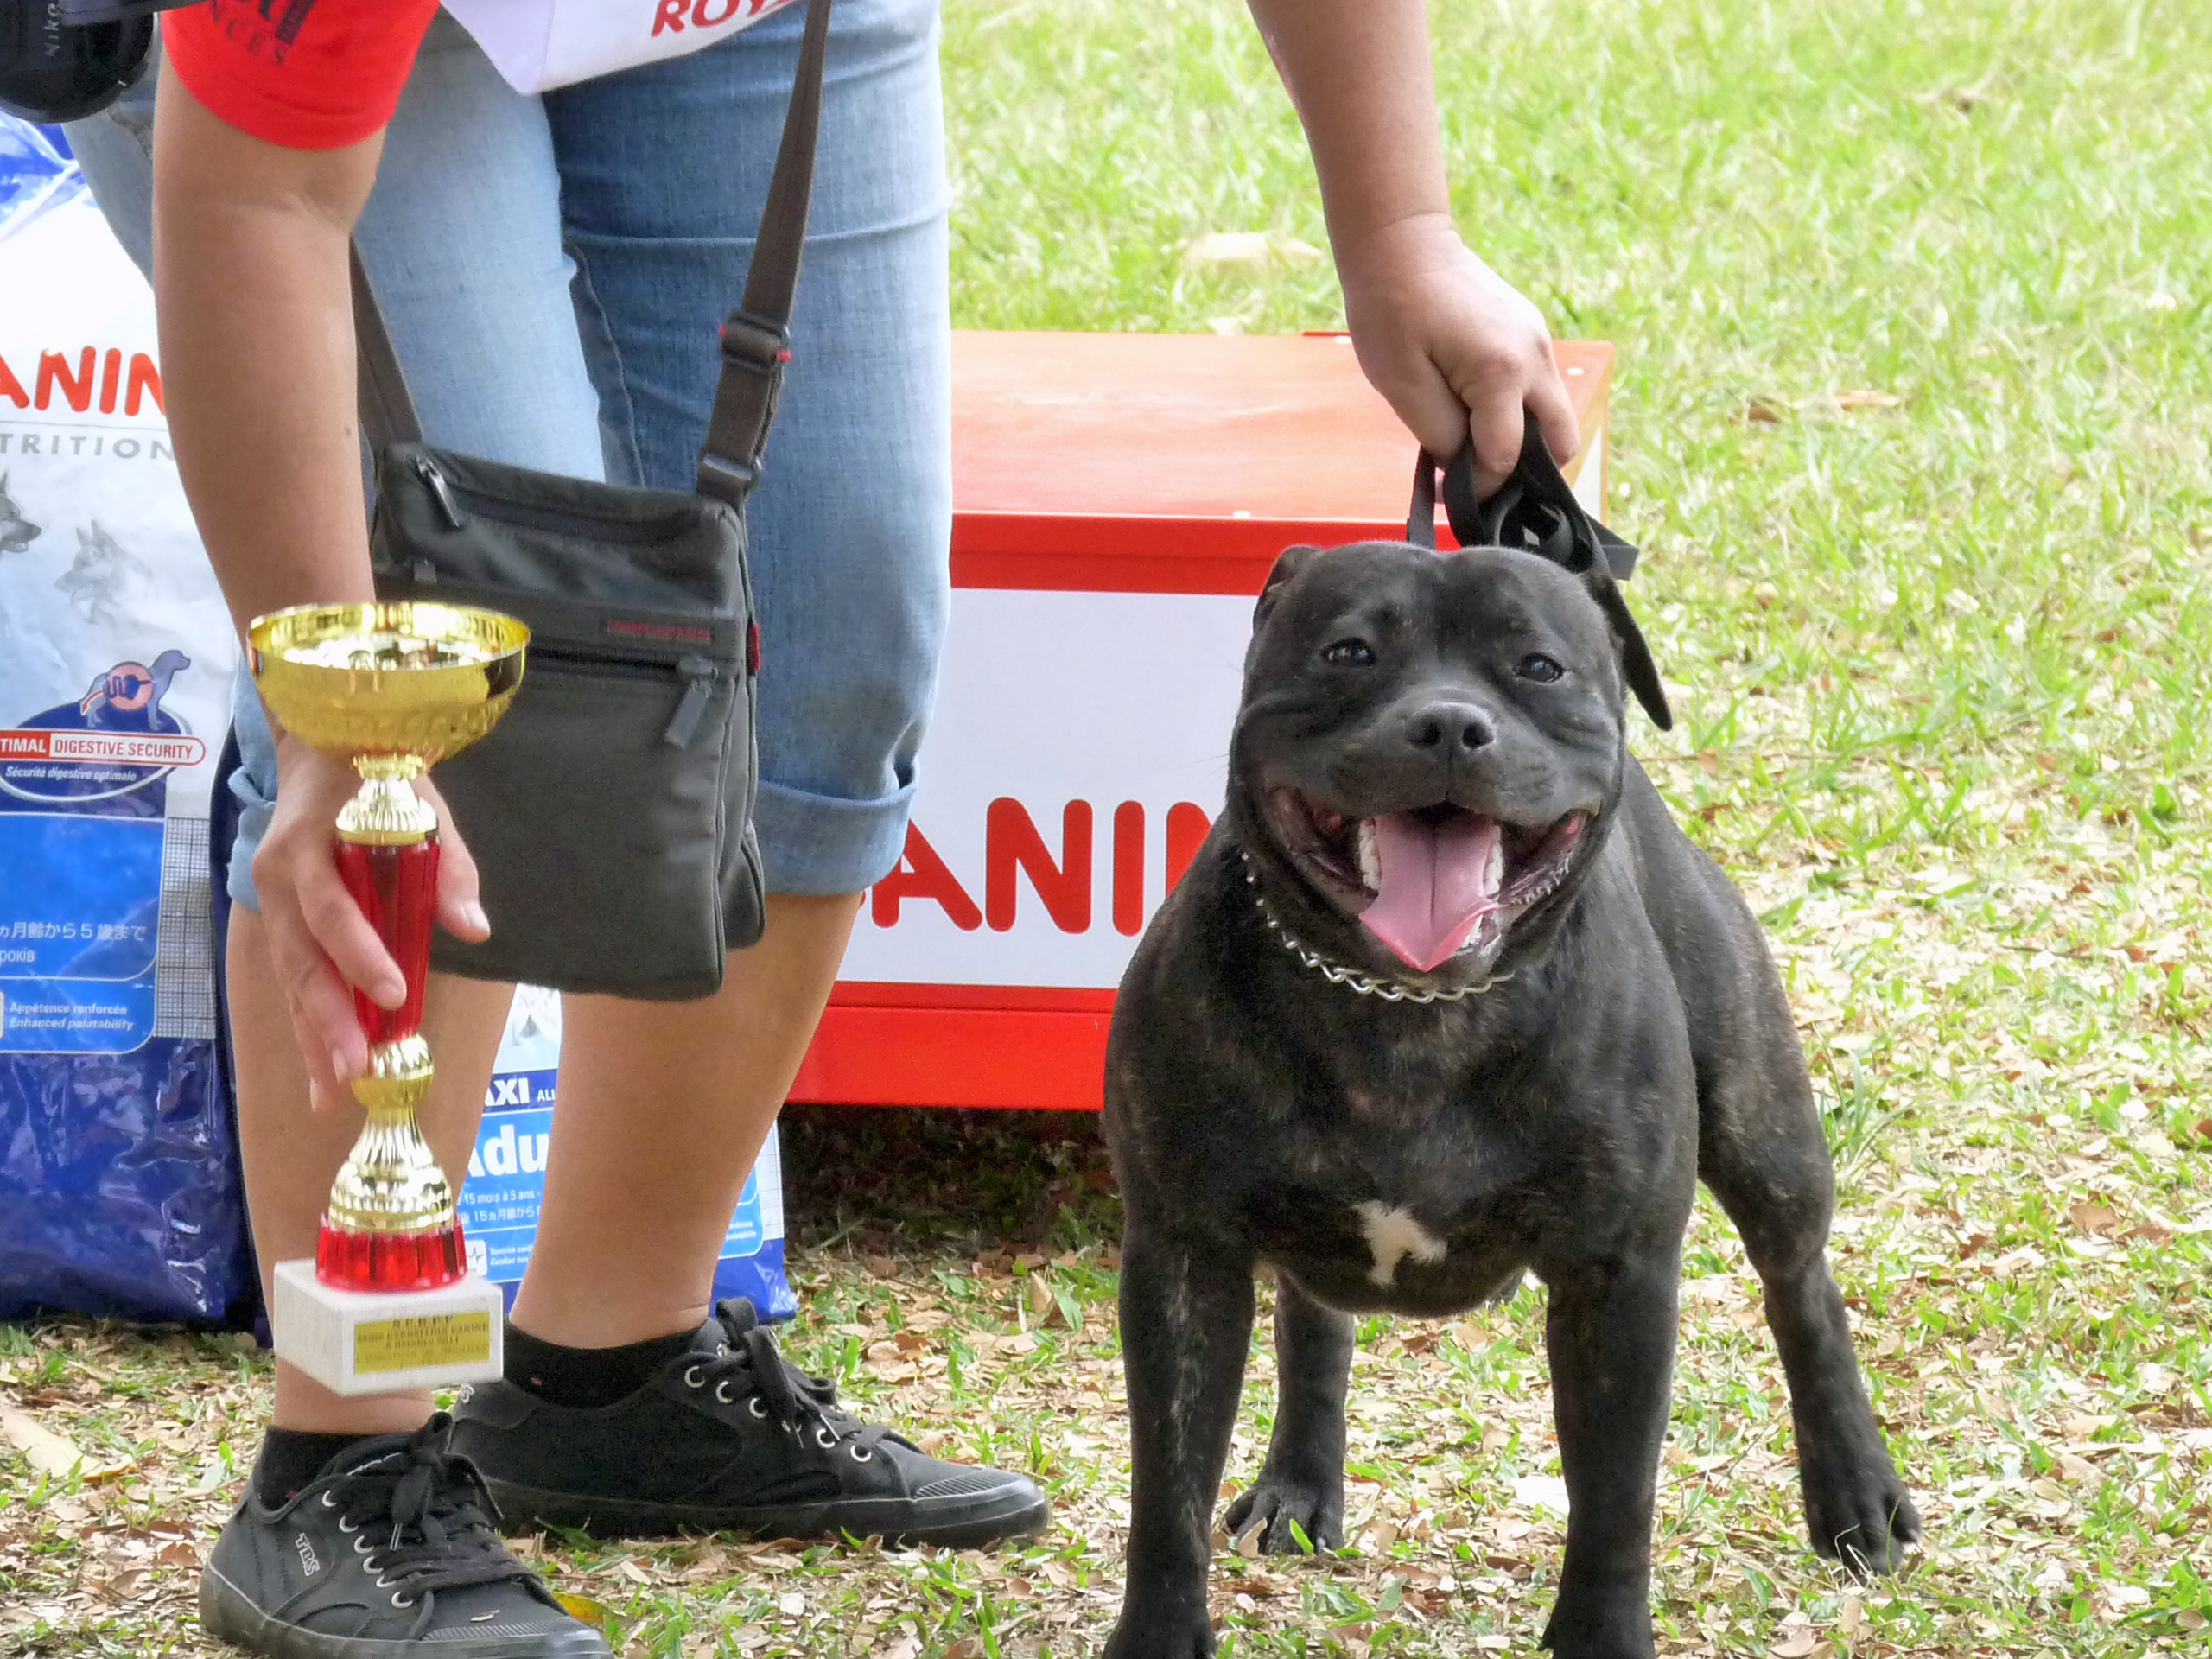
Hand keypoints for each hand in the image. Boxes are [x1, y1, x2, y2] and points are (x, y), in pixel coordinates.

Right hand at [249, 732, 489, 1111]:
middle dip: (328, 1020)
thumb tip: (475, 930)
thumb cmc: (381, 780)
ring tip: (333, 1093)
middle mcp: (278, 878)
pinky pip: (290, 980)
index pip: (333, 911)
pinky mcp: (277, 921)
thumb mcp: (423, 808)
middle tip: (356, 1071)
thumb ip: (449, 868)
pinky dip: (307, 1027)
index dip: (360, 956)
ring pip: (289, 980)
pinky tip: (323, 1073)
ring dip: (312, 1038)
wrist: (319, 749)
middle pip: (301, 959)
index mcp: (308, 845)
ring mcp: (270, 902)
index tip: (394, 997)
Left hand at [1337, 212, 1579, 497]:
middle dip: (1525, 472)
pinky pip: (1541, 391)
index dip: (1479, 485)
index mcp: (1503, 374)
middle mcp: (1536, 360)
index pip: (1507, 457)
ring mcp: (1539, 344)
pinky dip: (1520, 414)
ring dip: (1525, 442)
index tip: (1448, 490)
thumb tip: (1463, 467)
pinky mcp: (1532, 335)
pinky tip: (1477, 411)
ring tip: (1475, 444)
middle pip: (1561, 444)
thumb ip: (1439, 435)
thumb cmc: (1391, 310)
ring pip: (1557, 418)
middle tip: (1479, 476)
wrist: (1403, 244)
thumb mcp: (1401, 385)